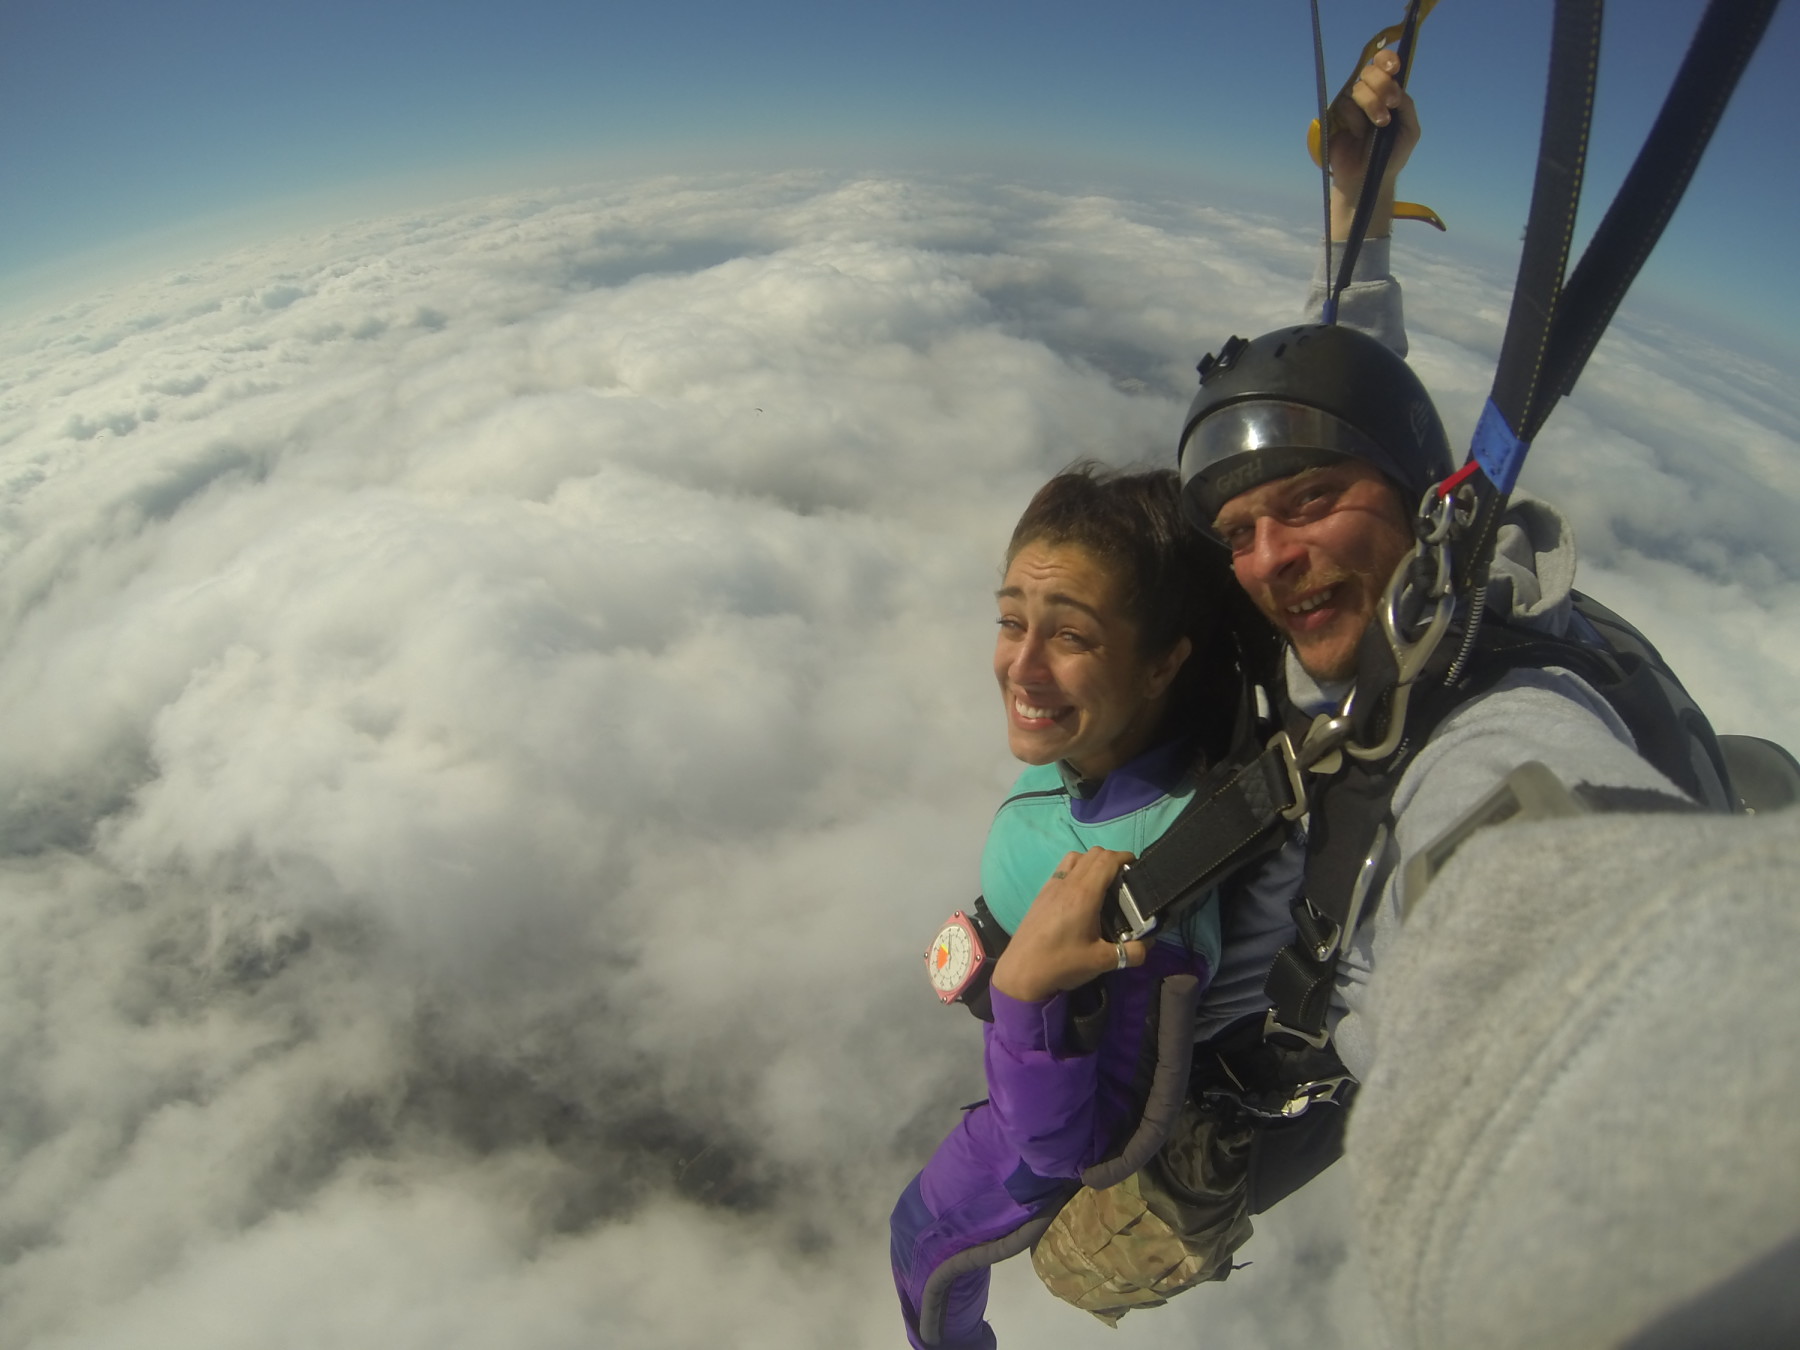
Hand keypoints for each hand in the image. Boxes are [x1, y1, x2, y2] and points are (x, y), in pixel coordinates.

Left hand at [990, 848, 1148, 1002]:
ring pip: (1075, 857)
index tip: (1136, 867)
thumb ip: (1131, 953)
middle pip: (1093, 854)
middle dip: (1112, 859)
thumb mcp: (1101, 962)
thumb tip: (1147, 945)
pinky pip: (1062, 868)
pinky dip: (1077, 869)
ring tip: (1104, 882)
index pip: (1107, 860)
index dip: (1124, 857)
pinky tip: (1081, 893)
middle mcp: (1067, 883)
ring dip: (1092, 861)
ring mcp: (1051, 886)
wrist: (1020, 972)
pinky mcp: (1042, 894)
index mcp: (1084, 894)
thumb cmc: (1061, 964)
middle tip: (1124, 878)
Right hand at [1328, 47, 1420, 239]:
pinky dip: (1355, 118)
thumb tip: (1398, 86)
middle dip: (1382, 84)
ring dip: (1372, 104)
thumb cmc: (1391, 156)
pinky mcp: (1334, 118)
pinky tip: (1359, 134)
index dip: (1386, 59)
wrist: (1369, 178)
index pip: (1383, 64)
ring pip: (1357, 88)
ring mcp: (1350, 106)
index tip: (1393, 67)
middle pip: (1369, 72)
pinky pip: (1344, 106)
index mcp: (1386, 93)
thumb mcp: (1410, 131)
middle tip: (1391, 103)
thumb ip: (1407, 107)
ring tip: (1380, 123)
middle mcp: (1367, 95)